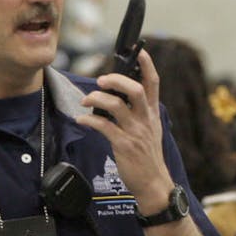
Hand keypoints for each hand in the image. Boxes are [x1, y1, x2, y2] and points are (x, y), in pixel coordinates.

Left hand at [77, 49, 175, 214]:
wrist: (153, 184)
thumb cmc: (148, 157)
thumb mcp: (151, 130)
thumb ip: (140, 113)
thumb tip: (120, 99)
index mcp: (152, 113)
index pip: (154, 83)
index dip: (147, 65)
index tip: (140, 51)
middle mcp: (145, 119)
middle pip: (134, 90)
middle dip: (116, 80)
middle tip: (100, 81)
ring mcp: (135, 132)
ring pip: (116, 106)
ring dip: (97, 99)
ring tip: (85, 101)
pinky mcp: (123, 145)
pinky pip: (103, 127)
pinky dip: (89, 121)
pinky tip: (81, 120)